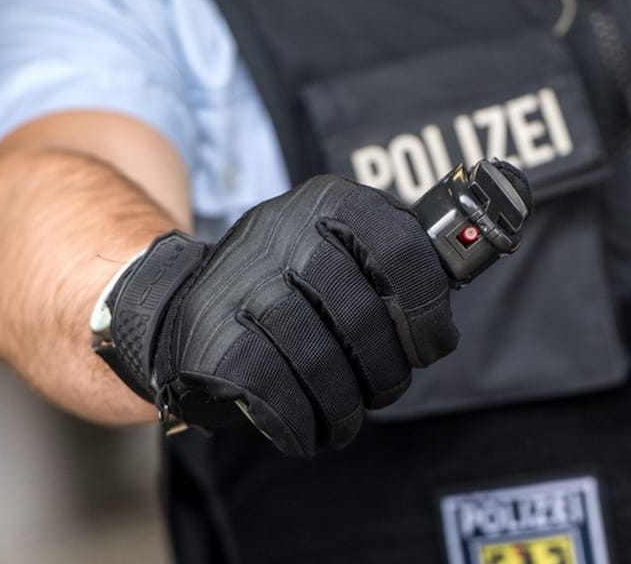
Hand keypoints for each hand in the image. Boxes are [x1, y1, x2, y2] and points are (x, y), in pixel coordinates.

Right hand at [97, 175, 454, 455]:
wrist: (179, 306)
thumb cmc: (287, 289)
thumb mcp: (340, 250)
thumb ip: (396, 265)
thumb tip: (451, 296)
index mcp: (331, 201)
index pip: (404, 248)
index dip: (428, 309)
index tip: (430, 346)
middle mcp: (285, 231)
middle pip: (365, 318)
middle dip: (387, 372)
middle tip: (384, 389)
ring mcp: (243, 282)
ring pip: (321, 362)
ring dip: (344, 406)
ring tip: (345, 416)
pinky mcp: (212, 334)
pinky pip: (276, 392)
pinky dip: (301, 424)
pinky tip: (307, 430)